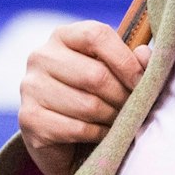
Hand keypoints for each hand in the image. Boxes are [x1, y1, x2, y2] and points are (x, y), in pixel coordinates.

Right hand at [16, 21, 153, 174]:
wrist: (61, 138)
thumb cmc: (92, 96)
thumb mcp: (113, 72)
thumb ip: (132, 61)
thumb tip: (145, 55)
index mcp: (62, 36)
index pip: (96, 35)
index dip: (125, 60)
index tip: (142, 82)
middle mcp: (41, 56)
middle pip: (95, 75)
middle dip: (122, 97)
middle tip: (134, 109)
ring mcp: (30, 87)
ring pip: (88, 105)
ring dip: (112, 118)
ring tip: (118, 121)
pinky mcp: (29, 119)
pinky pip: (77, 128)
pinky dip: (97, 135)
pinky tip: (102, 134)